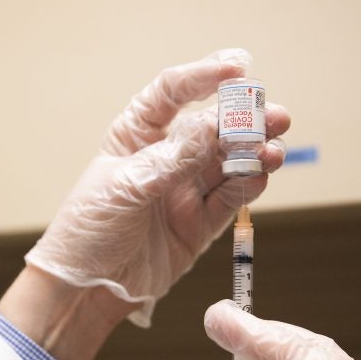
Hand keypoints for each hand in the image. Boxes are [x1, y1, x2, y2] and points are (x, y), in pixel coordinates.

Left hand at [25, 49, 290, 326]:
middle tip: (273, 116)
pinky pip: (229, 199)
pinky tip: (262, 175)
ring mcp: (183, 191)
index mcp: (135, 136)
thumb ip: (170, 161)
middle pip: (210, 129)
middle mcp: (164, 159)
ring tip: (273, 150)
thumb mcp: (125, 188)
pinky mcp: (198, 224)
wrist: (86, 289)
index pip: (172, 94)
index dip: (204, 78)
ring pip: (227, 164)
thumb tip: (210, 128)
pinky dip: (247, 186)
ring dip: (252, 154)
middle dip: (242, 120)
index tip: (236, 70)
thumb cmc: (88, 231)